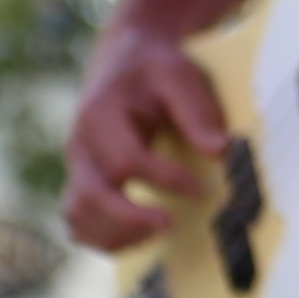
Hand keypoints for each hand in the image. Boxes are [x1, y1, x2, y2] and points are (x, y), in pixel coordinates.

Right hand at [59, 22, 227, 250]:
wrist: (125, 60)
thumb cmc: (154, 69)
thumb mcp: (179, 76)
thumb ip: (197, 112)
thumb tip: (221, 152)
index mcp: (100, 115)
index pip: (125, 160)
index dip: (163, 180)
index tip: (200, 189)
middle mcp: (80, 145)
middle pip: (89, 195)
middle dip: (128, 218)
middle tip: (170, 225)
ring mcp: (78, 167)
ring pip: (78, 215)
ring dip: (116, 233)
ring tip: (160, 231)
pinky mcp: (82, 182)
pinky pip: (79, 222)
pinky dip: (104, 237)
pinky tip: (142, 236)